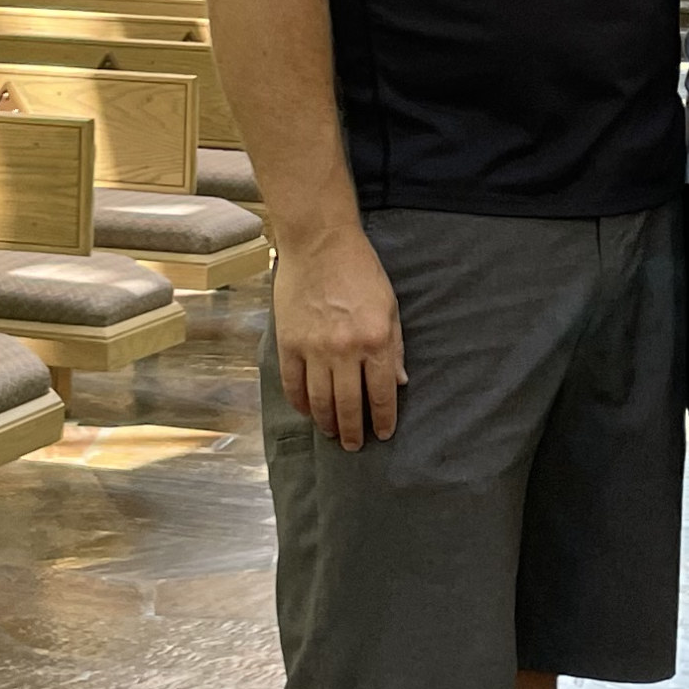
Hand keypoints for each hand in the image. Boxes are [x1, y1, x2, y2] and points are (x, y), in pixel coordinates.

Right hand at [274, 224, 405, 446]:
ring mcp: (314, 348)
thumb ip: (395, 346)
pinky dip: (300, 403)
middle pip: (349, 405)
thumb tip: (399, 382)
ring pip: (320, 401)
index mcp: (376, 340)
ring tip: (333, 433)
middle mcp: (345, 350)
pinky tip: (307, 411)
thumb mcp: (390, 306)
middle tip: (355, 445)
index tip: (383, 433)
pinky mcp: (289, 343)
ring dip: (327, 422)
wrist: (320, 242)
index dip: (383, 419)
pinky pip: (293, 384)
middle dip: (354, 431)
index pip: (381, 394)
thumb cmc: (360, 270)